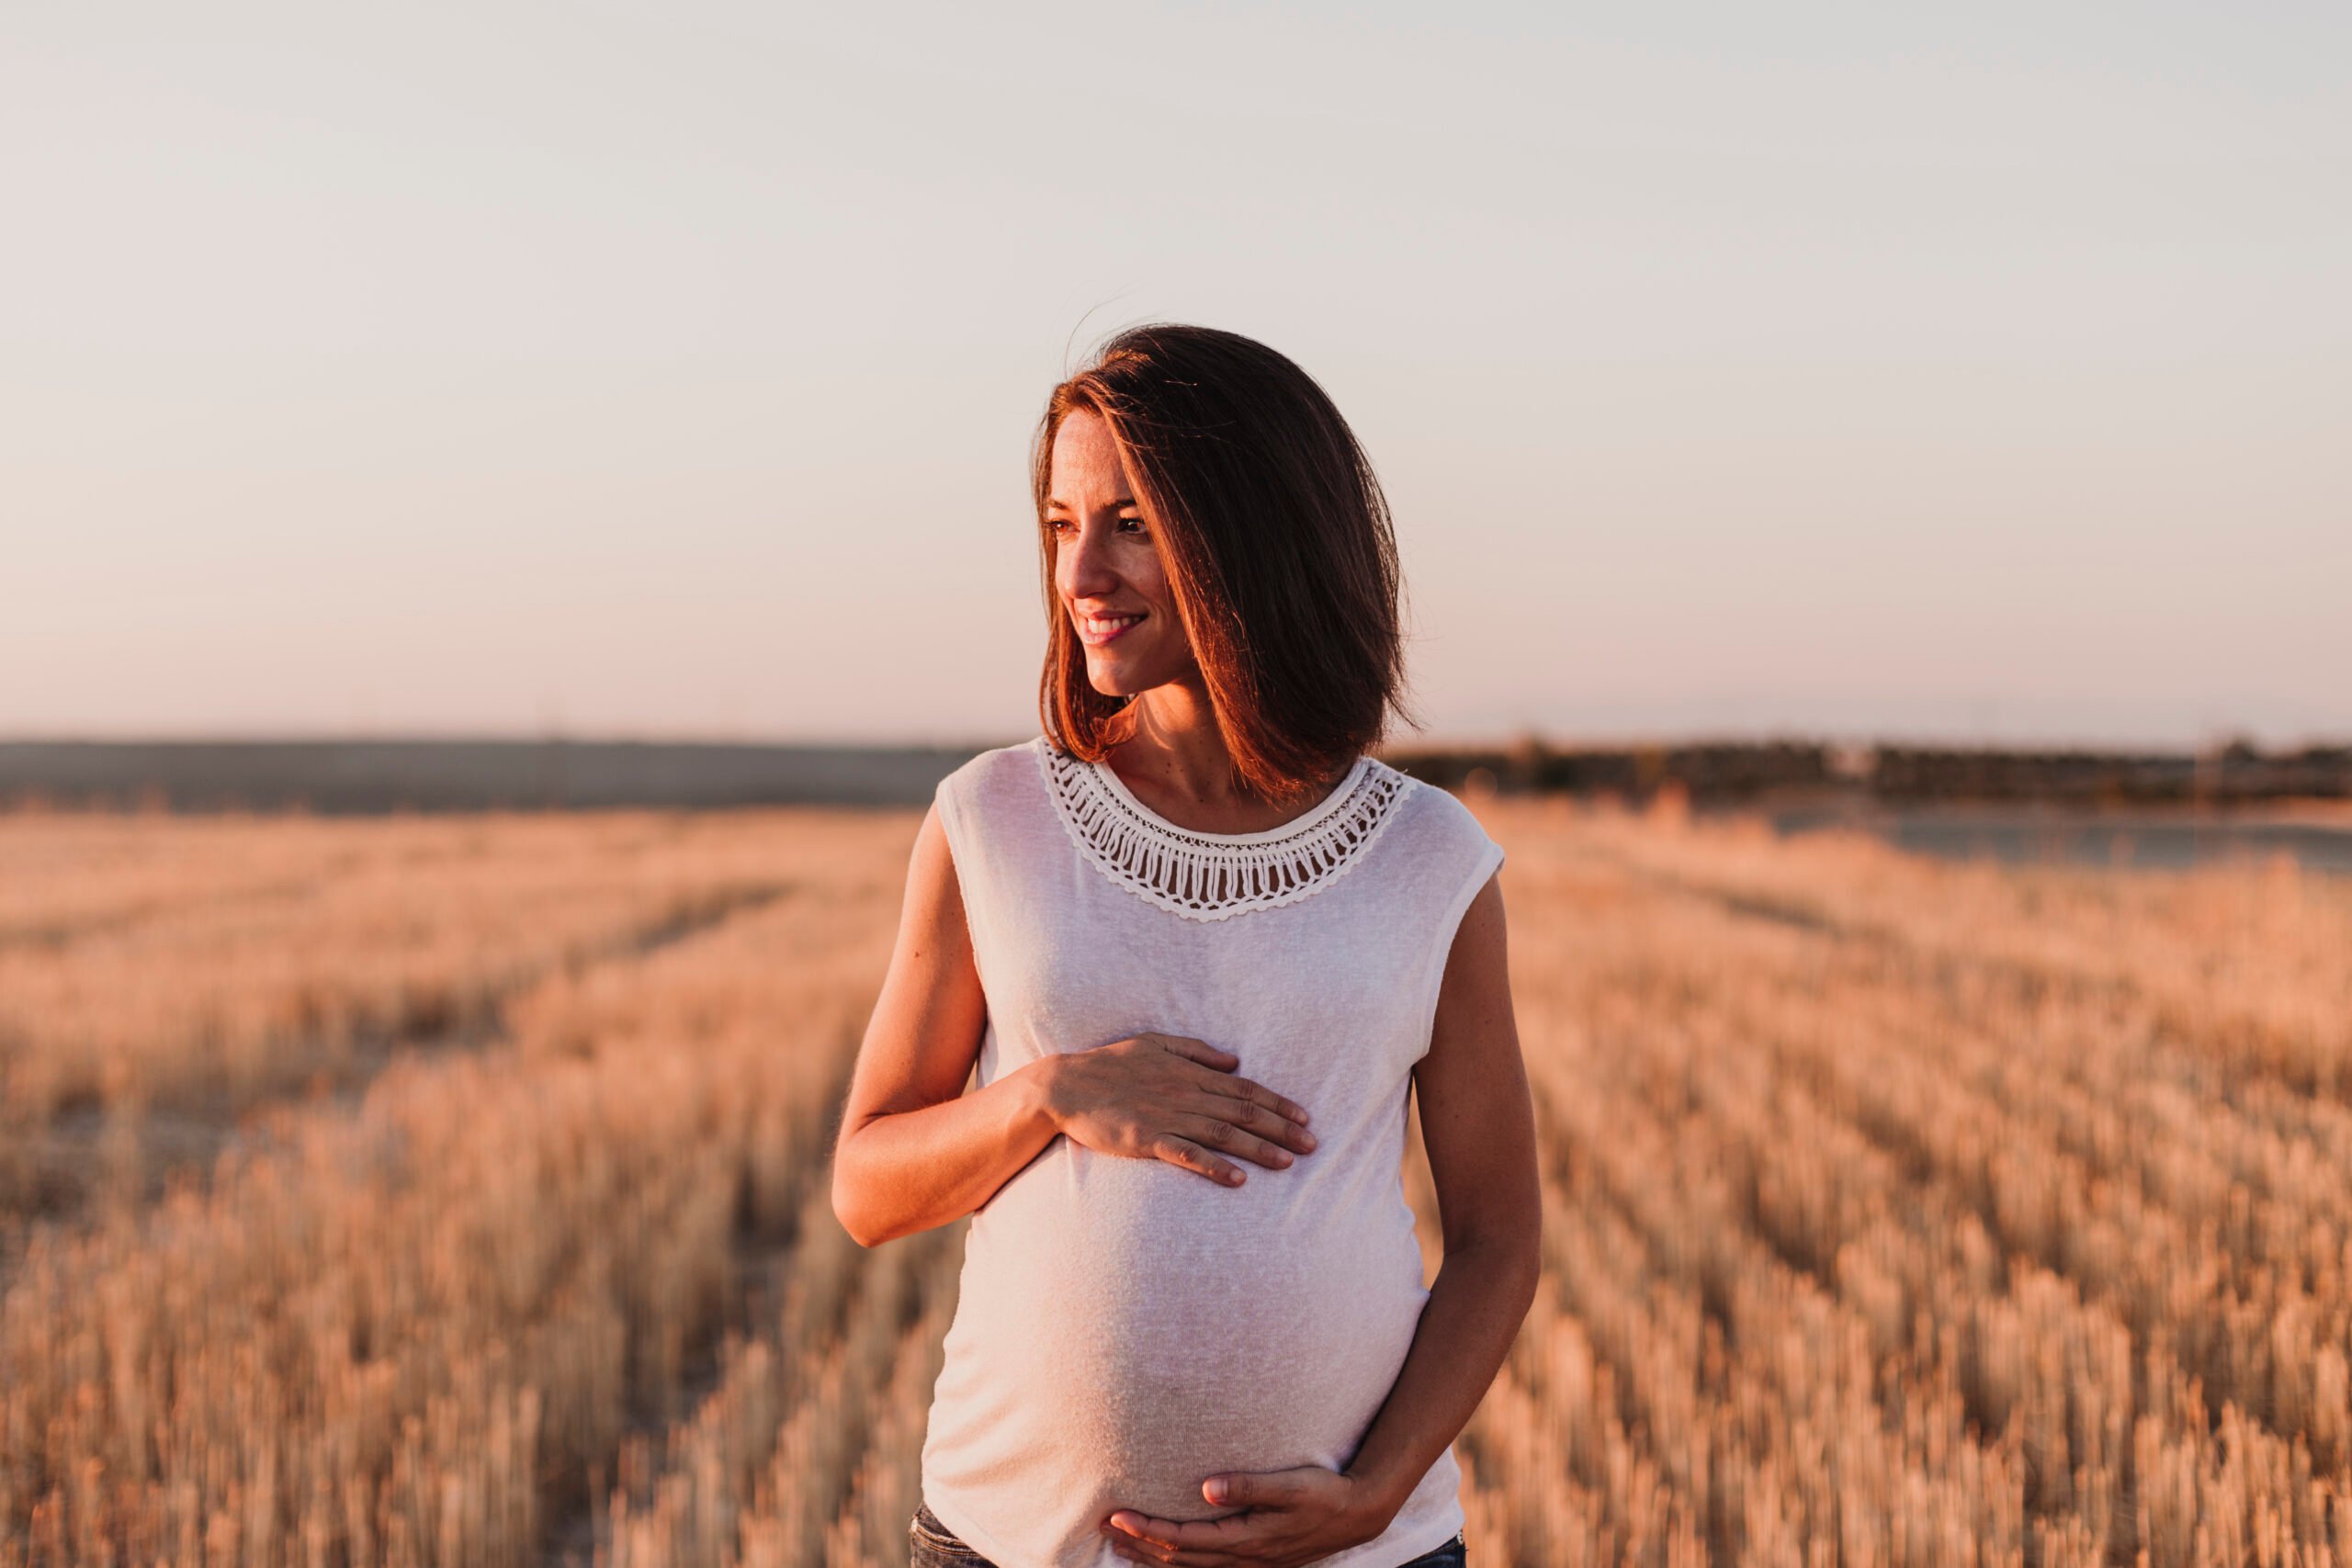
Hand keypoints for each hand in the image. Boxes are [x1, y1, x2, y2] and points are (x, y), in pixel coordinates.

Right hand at [1041, 1032, 1316, 1186]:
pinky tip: (1238, 1179)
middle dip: (1281, 1128)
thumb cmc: (1110, 1064)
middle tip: (1313, 1145)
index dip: (1277, 1103)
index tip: (1305, 1117)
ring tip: (1288, 1163)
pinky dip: (1215, 1166)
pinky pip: (1188, 1155)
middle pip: (1243, 1111)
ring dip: (1258, 1148)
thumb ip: (1197, 1051)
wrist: (1065, 1086)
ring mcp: (1167, 1117)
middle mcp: (1185, 1093)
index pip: (1245, 1088)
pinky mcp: (1146, 1139)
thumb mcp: (1155, 1043)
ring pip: (1223, 1133)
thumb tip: (1234, 1060)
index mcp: (1189, 1072)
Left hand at [1101, 1465, 1387, 1565]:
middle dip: (1139, 1543)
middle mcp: (1244, 1558)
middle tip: (1103, 1525)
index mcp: (1247, 1539)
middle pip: (1178, 1559)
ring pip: (1190, 1567)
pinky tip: (1164, 1554)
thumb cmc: (1325, 1493)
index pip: (1184, 1540)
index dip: (1147, 1529)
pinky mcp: (1255, 1560)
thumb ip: (1249, 1486)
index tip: (1117, 1515)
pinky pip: (1205, 1567)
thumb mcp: (1290, 1485)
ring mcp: (1250, 1563)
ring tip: (1121, 1543)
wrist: (1359, 1512)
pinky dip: (1177, 1562)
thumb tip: (1206, 1487)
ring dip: (1153, 1555)